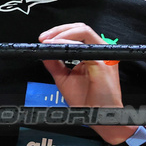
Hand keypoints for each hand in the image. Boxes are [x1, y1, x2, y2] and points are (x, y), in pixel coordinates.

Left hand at [38, 23, 134, 144]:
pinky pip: (85, 46)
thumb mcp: (64, 79)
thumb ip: (55, 64)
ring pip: (83, 31)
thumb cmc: (88, 102)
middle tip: (43, 38)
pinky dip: (68, 45)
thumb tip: (43, 52)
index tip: (42, 40)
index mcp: (92, 54)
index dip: (58, 33)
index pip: (77, 33)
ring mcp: (103, 55)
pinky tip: (57, 48)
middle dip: (58, 30)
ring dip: (62, 34)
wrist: (98, 117)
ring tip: (48, 42)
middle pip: (80, 27)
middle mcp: (99, 52)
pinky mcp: (104, 63)